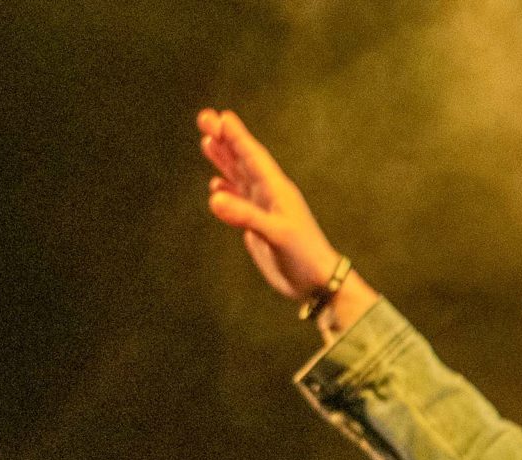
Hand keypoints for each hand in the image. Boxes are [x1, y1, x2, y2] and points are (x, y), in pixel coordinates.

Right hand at [197, 108, 376, 331]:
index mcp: (277, 190)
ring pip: (239, 177)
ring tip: (207, 140)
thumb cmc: (304, 256)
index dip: (238, 136)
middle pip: (243, 160)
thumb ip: (246, 216)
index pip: (253, 156)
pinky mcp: (257, 225)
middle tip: (205, 118)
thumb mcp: (276, 234)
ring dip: (223, 160)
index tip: (221, 116)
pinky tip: (216, 186)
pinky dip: (226, 191)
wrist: (317, 282)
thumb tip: (214, 197)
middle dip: (225, 140)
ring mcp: (263, 209)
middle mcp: (269, 194)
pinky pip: (238, 201)